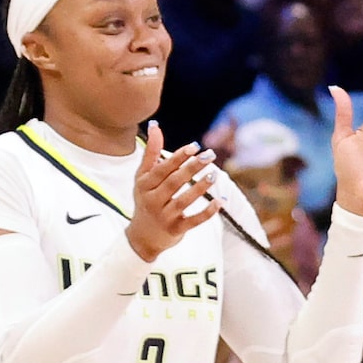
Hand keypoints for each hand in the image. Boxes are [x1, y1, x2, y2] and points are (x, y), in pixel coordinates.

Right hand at [126, 122, 219, 261]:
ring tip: (214, 174)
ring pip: (183, 201)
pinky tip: (220, 202)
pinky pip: (193, 221)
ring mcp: (164, 217)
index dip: (178, 157)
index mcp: (145, 185)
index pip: (162, 169)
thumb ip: (151, 153)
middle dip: (192, 168)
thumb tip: (155, 125)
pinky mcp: (175, 230)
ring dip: (200, 187)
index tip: (194, 147)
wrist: (142, 237)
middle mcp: (152, 201)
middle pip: (174, 182)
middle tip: (209, 155)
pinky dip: (207, 212)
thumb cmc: (145, 200)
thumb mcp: (143, 178)